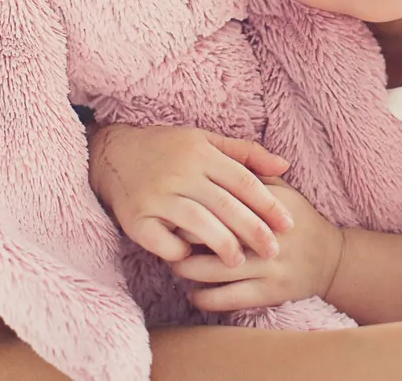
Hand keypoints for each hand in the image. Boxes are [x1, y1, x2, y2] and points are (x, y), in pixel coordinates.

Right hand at [87, 123, 294, 267]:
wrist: (114, 153)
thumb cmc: (168, 149)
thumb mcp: (206, 140)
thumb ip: (246, 153)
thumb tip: (284, 166)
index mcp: (201, 153)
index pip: (242, 181)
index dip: (268, 204)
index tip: (288, 225)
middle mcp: (181, 173)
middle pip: (225, 205)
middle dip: (253, 231)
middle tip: (273, 251)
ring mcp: (158, 196)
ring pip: (198, 223)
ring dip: (222, 245)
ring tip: (238, 261)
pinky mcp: (136, 218)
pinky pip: (162, 241)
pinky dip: (178, 251)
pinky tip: (191, 258)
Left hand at [170, 178, 343, 312]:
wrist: (332, 259)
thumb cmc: (297, 219)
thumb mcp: (282, 190)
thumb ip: (252, 172)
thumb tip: (213, 157)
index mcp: (269, 202)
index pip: (220, 201)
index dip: (192, 205)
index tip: (176, 206)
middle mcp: (268, 234)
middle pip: (211, 235)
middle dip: (182, 238)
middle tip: (166, 236)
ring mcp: (269, 266)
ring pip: (213, 271)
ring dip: (187, 270)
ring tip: (175, 264)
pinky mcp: (270, 294)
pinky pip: (225, 299)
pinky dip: (203, 297)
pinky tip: (192, 292)